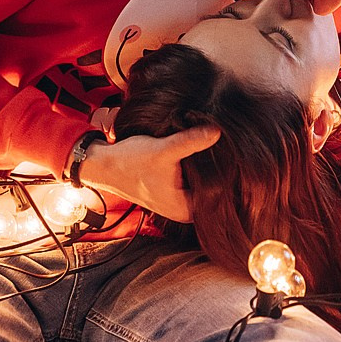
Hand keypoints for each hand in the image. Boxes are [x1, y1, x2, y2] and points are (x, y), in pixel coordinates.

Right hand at [77, 127, 218, 221]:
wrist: (105, 164)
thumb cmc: (131, 162)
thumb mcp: (163, 150)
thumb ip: (191, 142)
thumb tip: (217, 131)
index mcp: (187, 211)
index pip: (222, 194)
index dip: (229, 173)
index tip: (235, 152)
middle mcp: (186, 211)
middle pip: (215, 188)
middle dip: (220, 168)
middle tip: (230, 145)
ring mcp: (180, 201)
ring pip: (204, 182)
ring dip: (207, 165)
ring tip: (218, 145)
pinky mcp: (175, 191)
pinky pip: (194, 179)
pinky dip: (197, 166)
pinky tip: (202, 149)